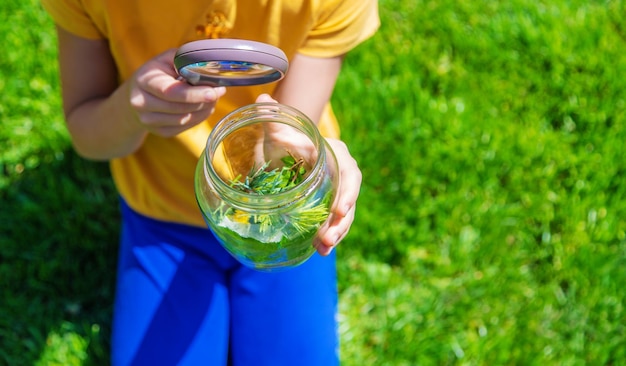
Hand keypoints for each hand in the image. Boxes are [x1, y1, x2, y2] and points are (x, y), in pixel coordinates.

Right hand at [127, 49, 225, 136]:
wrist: (136, 96)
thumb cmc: (157, 74)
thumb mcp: (165, 60)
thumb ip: (184, 59)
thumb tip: (208, 66)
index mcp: (145, 81)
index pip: (171, 92)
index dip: (194, 94)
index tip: (213, 92)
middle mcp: (142, 103)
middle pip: (181, 108)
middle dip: (204, 101)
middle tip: (219, 91)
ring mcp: (149, 121)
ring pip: (185, 119)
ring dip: (204, 109)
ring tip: (211, 98)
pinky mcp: (159, 132)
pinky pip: (185, 127)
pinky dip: (198, 118)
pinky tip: (202, 107)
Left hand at [254, 94, 361, 255]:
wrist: (289, 149)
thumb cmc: (287, 137)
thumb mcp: (280, 129)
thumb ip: (272, 116)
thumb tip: (261, 100)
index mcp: (335, 153)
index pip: (349, 172)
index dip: (348, 192)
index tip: (340, 209)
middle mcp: (341, 173)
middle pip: (349, 199)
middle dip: (341, 221)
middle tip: (327, 237)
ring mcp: (336, 192)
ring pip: (343, 215)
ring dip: (336, 233)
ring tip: (323, 249)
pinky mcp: (328, 206)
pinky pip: (333, 223)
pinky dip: (328, 237)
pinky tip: (319, 250)